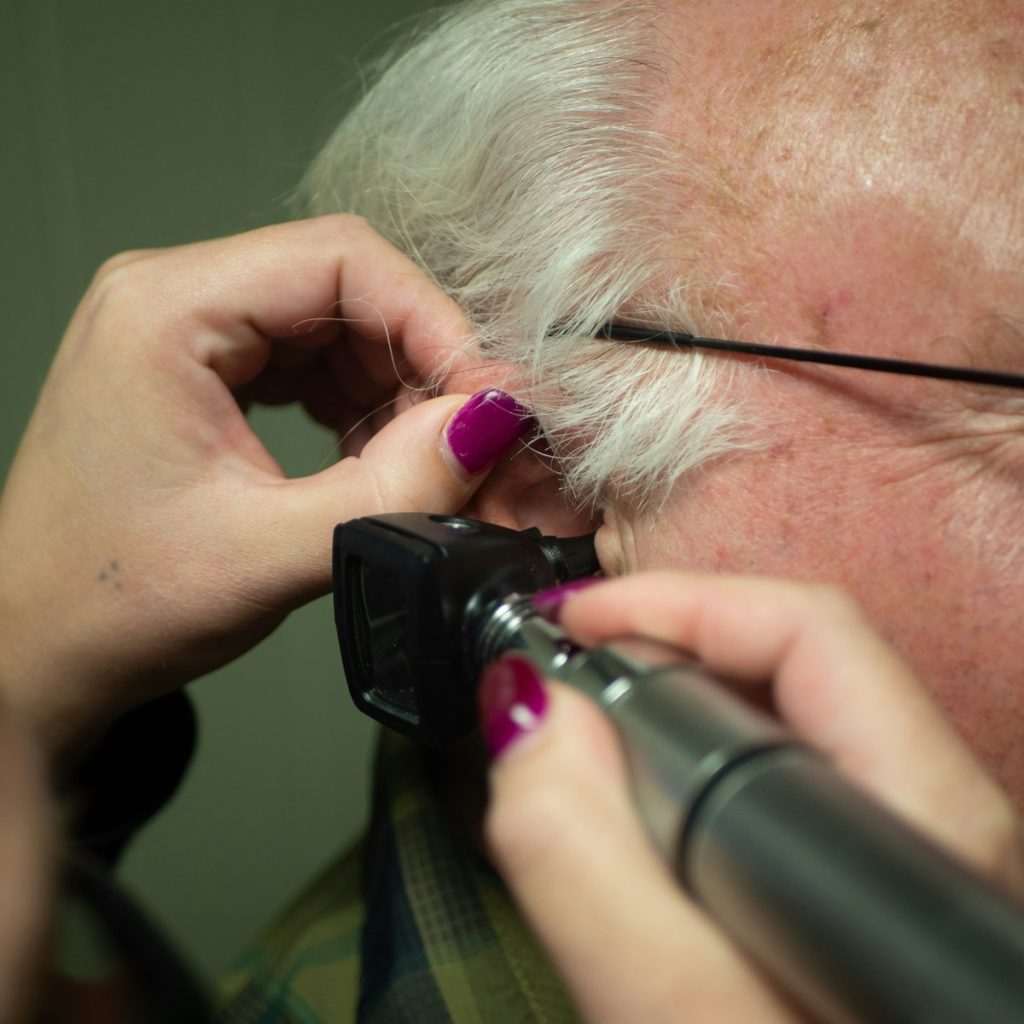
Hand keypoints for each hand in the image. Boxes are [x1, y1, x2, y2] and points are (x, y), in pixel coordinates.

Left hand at [0, 216, 529, 760]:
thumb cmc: (106, 603)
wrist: (40, 650)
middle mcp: (172, 301)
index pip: (340, 260)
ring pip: (340, 327)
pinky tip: (380, 460)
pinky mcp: (211, 374)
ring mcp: (191, 335)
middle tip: (476, 440)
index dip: (432, 320)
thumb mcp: (267, 552)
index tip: (486, 394)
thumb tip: (485, 425)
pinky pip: (315, 363)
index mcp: (163, 311)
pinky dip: (364, 409)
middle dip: (424, 364)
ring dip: (400, 392)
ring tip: (429, 464)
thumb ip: (391, 487)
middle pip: (347, 289)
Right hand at [479, 573, 1023, 1022]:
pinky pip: (758, 802)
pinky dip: (674, 794)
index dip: (674, 607)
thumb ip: (589, 862)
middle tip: (544, 700)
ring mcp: (897, 874)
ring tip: (567, 771)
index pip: (810, 637)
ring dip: (655, 736)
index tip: (558, 629)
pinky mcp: (851, 904)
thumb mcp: (681, 1021)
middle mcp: (936, 838)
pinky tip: (626, 840)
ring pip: (768, 740)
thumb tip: (526, 706)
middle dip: (650, 666)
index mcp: (930, 839)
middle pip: (790, 675)